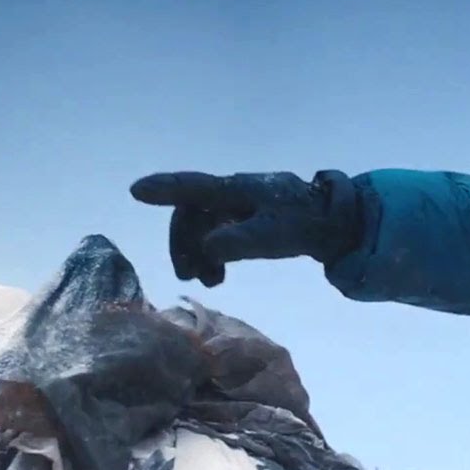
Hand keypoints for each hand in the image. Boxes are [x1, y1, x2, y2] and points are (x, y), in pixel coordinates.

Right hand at [130, 170, 363, 286]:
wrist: (333, 223)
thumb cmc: (303, 224)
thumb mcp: (273, 236)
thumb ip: (239, 240)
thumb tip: (207, 248)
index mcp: (236, 189)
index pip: (193, 187)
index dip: (164, 189)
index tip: (137, 191)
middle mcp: (231, 193)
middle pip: (191, 213)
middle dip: (184, 244)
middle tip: (188, 276)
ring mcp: (236, 205)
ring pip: (201, 225)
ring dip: (197, 253)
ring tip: (208, 282)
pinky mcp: (243, 218)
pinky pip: (214, 232)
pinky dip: (211, 254)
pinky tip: (217, 276)